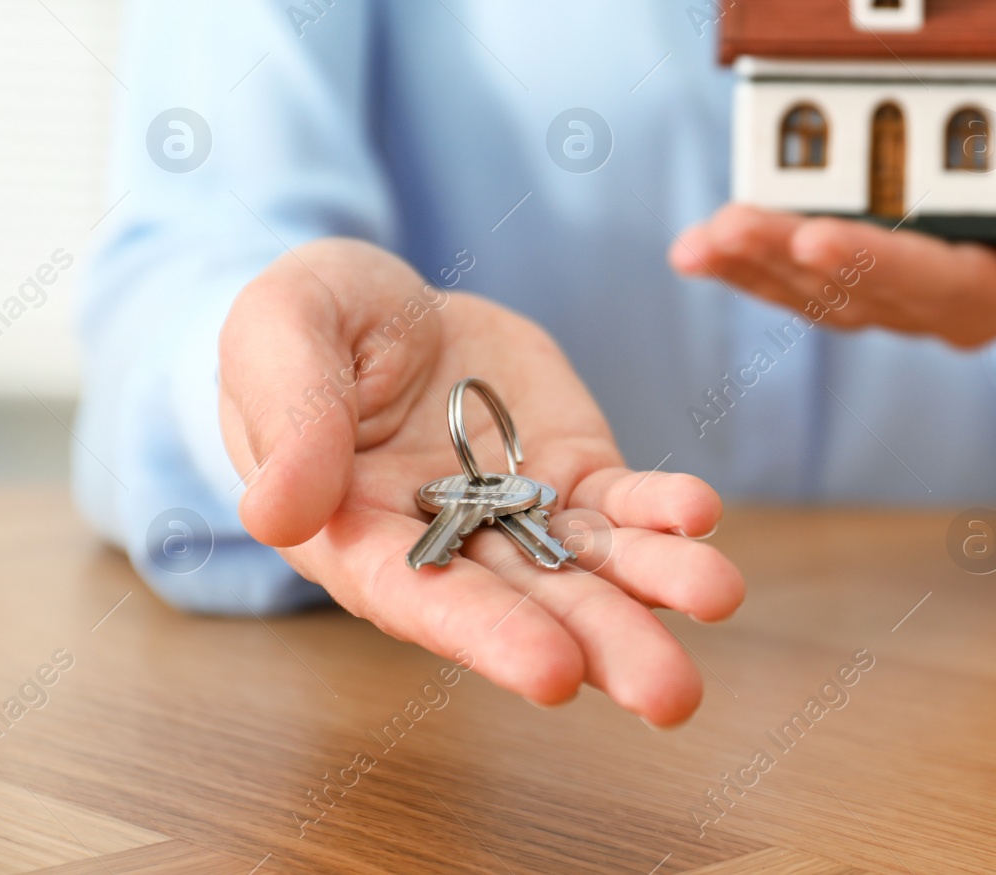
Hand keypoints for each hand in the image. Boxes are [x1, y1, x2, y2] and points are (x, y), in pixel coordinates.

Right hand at [218, 238, 742, 725]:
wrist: (374, 301)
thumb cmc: (302, 328)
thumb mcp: (277, 338)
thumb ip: (290, 417)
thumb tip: (278, 514)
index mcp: (358, 538)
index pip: (425, 600)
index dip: (489, 637)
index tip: (555, 675)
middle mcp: (449, 548)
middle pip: (532, 607)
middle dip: (604, 645)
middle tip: (672, 693)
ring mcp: (519, 511)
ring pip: (593, 563)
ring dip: (656, 585)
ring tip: (717, 595)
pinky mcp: (571, 468)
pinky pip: (621, 501)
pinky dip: (660, 511)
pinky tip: (699, 513)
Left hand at [672, 110, 995, 381]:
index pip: (937, 280)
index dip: (875, 258)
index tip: (814, 231)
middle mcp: (948, 313)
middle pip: (860, 293)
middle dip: (786, 258)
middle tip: (722, 229)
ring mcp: (905, 308)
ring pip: (821, 299)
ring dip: (754, 271)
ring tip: (694, 244)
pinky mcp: (873, 289)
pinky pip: (807, 288)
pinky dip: (754, 270)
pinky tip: (704, 250)